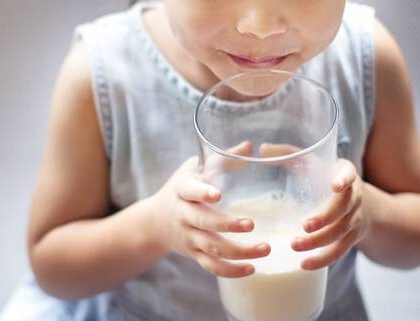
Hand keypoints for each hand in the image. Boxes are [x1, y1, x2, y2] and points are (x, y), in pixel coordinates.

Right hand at [147, 152, 270, 277]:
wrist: (154, 222)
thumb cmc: (183, 188)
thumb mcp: (195, 169)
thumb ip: (223, 158)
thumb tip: (250, 147)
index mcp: (182, 190)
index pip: (190, 191)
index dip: (202, 193)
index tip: (218, 195)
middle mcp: (183, 215)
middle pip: (203, 222)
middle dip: (227, 225)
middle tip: (251, 224)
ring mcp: (188, 237)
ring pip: (212, 248)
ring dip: (239, 251)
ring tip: (265, 248)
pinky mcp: (194, 255)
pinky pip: (212, 267)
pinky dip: (231, 271)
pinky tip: (252, 269)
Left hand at [291, 158, 372, 269]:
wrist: (358, 203)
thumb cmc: (325, 176)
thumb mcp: (310, 161)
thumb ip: (287, 153)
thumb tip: (261, 150)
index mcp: (345, 174)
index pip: (349, 174)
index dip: (344, 180)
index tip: (335, 186)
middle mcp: (354, 197)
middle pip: (344, 209)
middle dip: (325, 218)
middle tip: (304, 226)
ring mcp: (354, 219)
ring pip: (341, 233)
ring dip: (319, 242)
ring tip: (295, 246)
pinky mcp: (350, 239)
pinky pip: (339, 252)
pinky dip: (323, 259)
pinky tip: (304, 264)